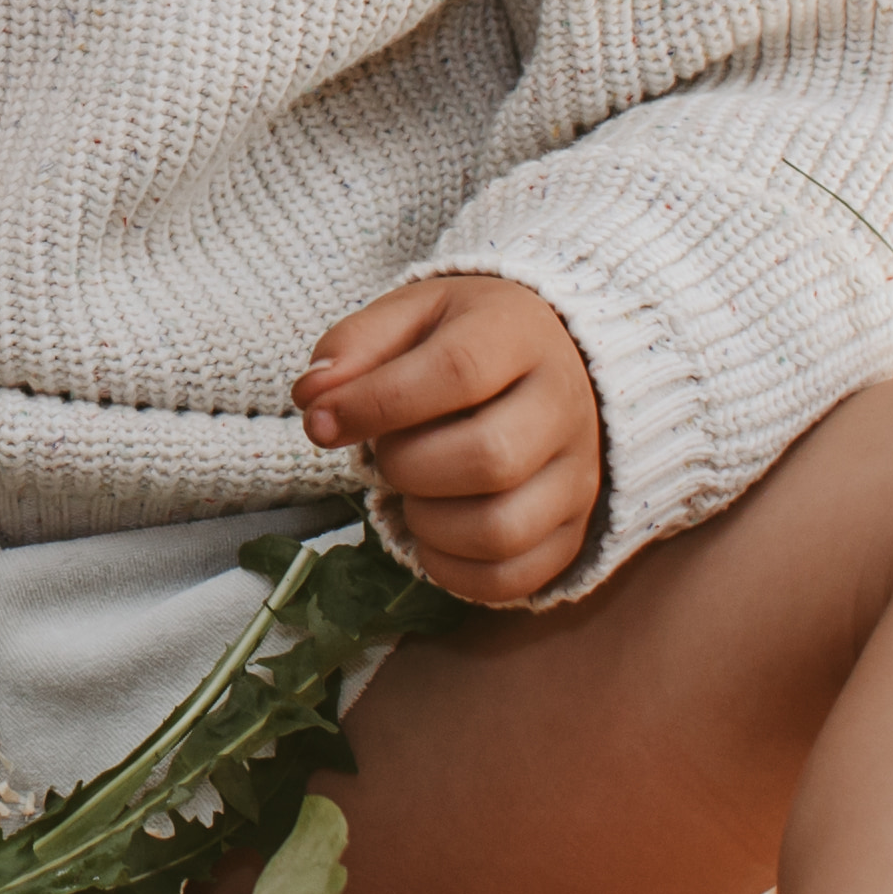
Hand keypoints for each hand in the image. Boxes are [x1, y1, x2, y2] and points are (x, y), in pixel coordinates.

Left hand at [294, 272, 599, 608]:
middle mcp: (564, 406)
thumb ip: (357, 345)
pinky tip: (433, 534)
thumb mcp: (412, 315)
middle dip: (407, 466)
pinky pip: (513, 578)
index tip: (322, 422)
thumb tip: (313, 397)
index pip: (457, 372)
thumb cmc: (468, 340)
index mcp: (520, 335)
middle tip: (387, 454)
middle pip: (489, 458)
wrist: (555, 364)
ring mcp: (579, 475)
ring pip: (502, 529)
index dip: (377, 403)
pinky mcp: (574, 529)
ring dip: (429, 524)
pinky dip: (453, 572)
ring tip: (413, 493)